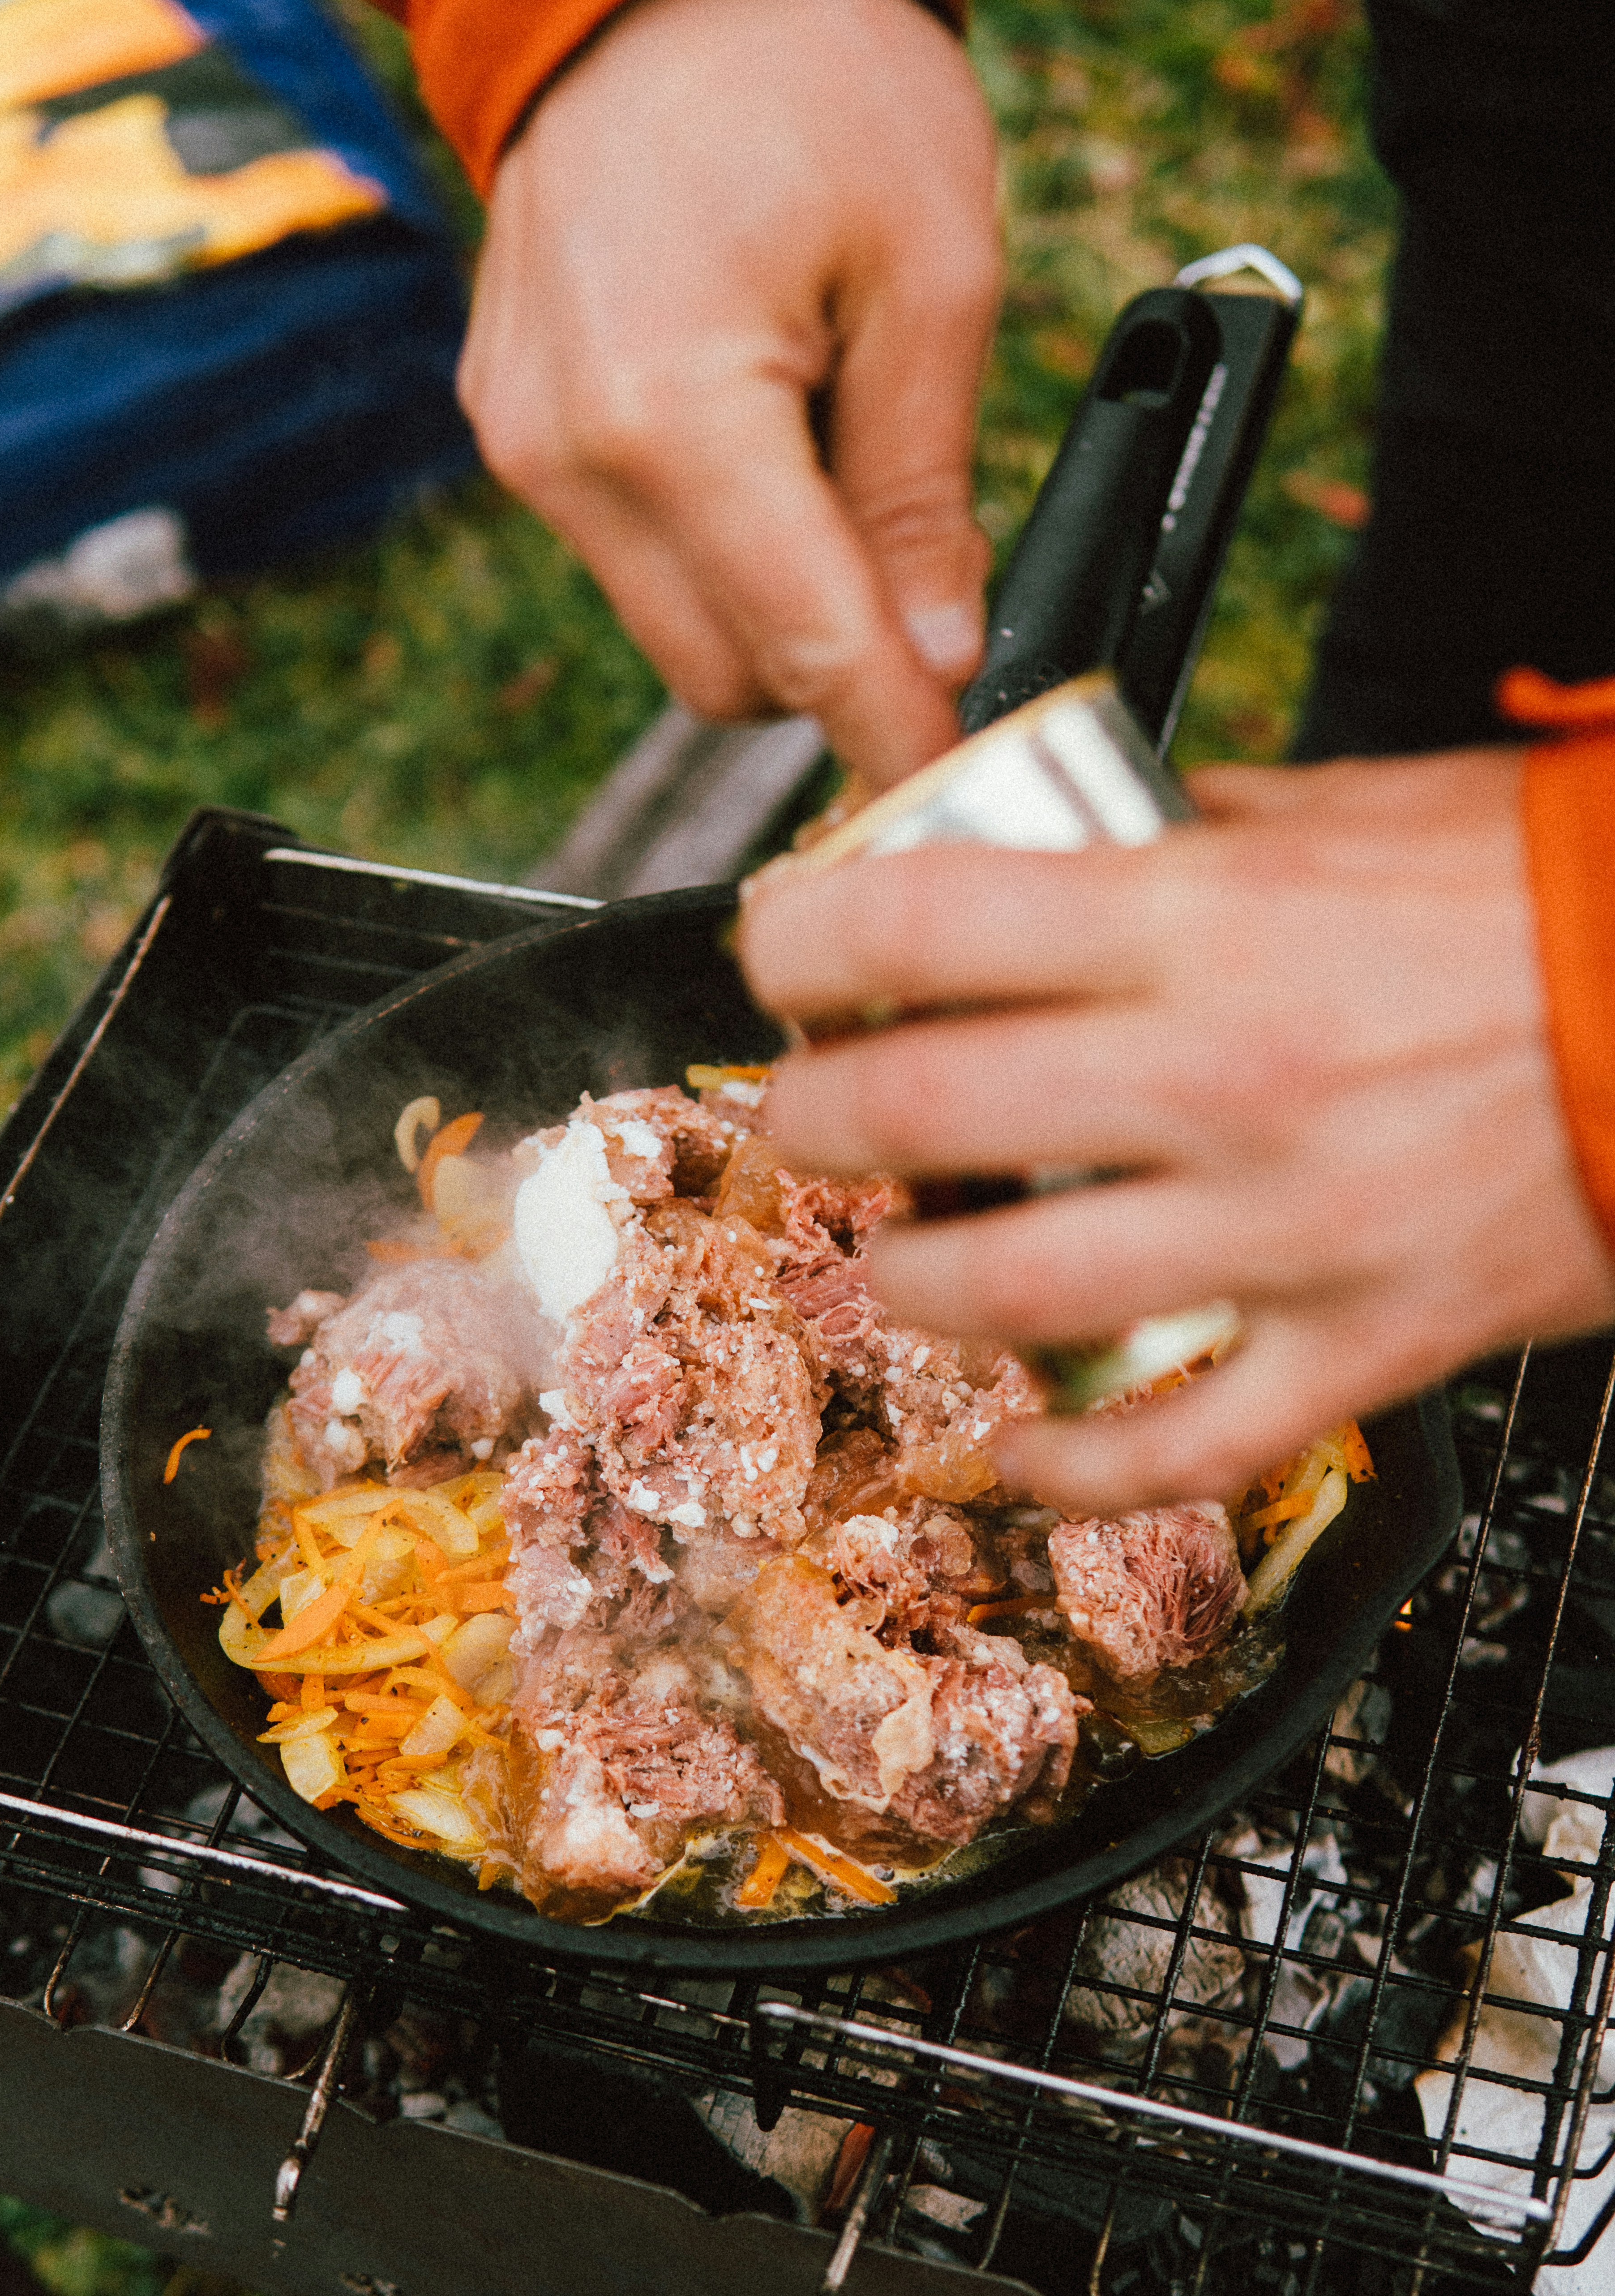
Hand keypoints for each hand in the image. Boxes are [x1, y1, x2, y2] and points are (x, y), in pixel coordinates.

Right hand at [457, 0, 1001, 791]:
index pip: (799, 644)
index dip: (887, 728)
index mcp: (671, 412)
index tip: (947, 775)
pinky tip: (760, 432)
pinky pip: (633, 555)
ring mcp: (526, 447)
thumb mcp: (931, 272)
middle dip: (829, 664)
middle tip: (922, 579)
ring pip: (676, 628)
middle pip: (722, 679)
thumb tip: (935, 650)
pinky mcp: (514, 433)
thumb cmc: (807, 74)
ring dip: (769, 597)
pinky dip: (716, 540)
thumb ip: (925, 489)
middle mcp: (568, 452)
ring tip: (832, 454)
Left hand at [739, 751, 1614, 1507]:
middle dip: (813, 1121)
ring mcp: (1289, 1225)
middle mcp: (1222, 1074)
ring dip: (905, 1285)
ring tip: (890, 1263)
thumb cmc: (1560, 895)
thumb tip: (1102, 828)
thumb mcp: (1369, 807)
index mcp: (1209, 918)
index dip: (796, 943)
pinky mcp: (1365, 1341)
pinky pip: (1180, 1447)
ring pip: (1011, 1293)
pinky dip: (1072, 1470)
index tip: (776, 957)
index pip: (920, 923)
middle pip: (919, 1115)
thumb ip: (1214, 826)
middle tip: (804, 1115)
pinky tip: (1015, 1451)